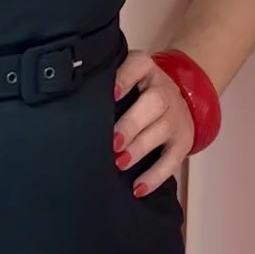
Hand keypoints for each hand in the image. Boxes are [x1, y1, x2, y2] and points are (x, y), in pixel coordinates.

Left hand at [112, 49, 195, 194]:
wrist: (178, 100)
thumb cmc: (137, 93)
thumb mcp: (127, 80)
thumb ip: (105, 87)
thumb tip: (70, 104)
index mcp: (146, 70)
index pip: (139, 65)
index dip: (126, 77)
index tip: (112, 92)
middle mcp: (164, 90)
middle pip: (154, 102)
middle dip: (132, 123)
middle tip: (113, 142)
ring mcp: (176, 116)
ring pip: (163, 129)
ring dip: (141, 147)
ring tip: (120, 163)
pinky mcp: (183, 141)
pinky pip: (173, 159)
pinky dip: (156, 175)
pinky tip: (138, 188)